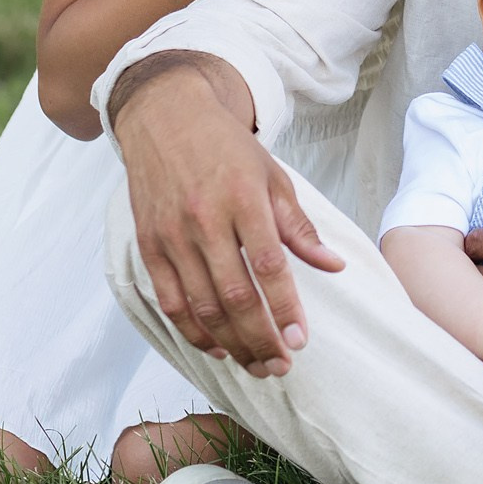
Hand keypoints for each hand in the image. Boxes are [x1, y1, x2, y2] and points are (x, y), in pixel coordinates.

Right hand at [113, 56, 344, 376]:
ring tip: (256, 363)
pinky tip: (217, 346)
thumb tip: (334, 265)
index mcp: (243, 198)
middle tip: (280, 365)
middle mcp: (205, 219)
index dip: (285, 308)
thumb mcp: (273, 176)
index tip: (300, 340)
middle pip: (234, 296)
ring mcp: (172, 234)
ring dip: (231, 343)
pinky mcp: (148, 244)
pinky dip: (193, 330)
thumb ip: (299, 227)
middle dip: (260, 338)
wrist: (166, 117)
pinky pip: (170, 300)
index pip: (269, 266)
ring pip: (202, 306)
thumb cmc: (227, 148)